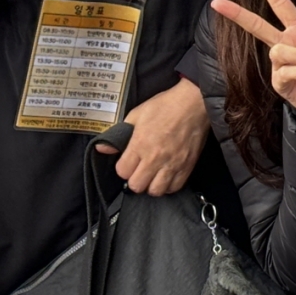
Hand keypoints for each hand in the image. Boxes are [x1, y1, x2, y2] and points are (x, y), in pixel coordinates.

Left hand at [98, 78, 208, 194]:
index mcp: (140, 144)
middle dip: (134, 178)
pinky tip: (166, 176)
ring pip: (155, 191)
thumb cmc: (165, 106)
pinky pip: (174, 188)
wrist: (193, 103)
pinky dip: (168, 185)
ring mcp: (172, 164)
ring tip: (152, 175)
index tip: (128, 161)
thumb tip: (102, 148)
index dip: (123, 167)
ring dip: (151, 185)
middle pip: (137, 185)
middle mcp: (155, 157)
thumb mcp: (136, 114)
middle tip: (139, 169)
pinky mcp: (187, 166)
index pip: (122, 172)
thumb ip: (119, 133)